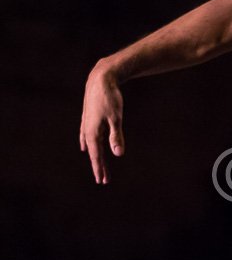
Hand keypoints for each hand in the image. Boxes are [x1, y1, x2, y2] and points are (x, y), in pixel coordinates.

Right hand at [79, 64, 124, 184]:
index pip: (97, 156)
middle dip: (99, 166)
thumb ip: (116, 137)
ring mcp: (86, 124)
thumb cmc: (110, 98)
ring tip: (99, 168)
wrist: (100, 79)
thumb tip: (118, 154)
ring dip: (96, 156)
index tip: (102, 180)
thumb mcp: (116, 118)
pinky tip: (84, 148)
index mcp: (93, 132)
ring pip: (91, 145)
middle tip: (103, 180)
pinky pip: (86, 136)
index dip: (100, 169)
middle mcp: (87, 130)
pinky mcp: (88, 118)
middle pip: (94, 153)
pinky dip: (87, 144)